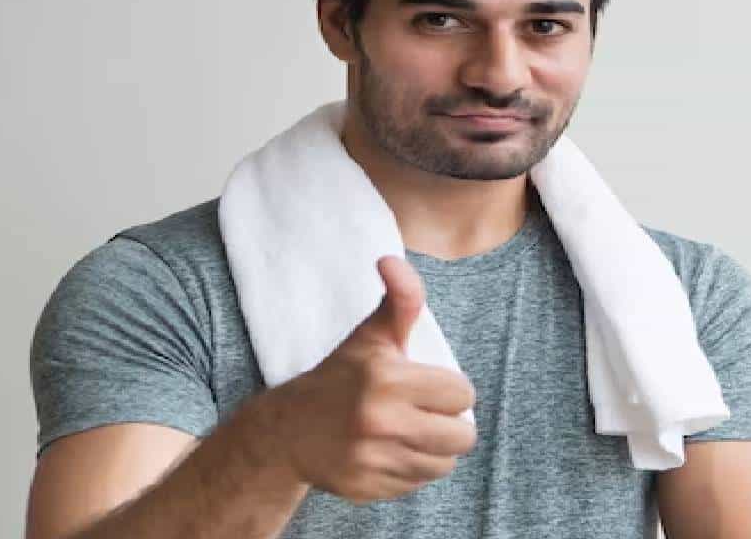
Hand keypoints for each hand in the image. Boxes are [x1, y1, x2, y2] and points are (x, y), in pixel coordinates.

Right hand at [265, 255, 477, 503]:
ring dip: (436, 449)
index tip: (430, 386)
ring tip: (412, 432)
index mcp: (387, 380)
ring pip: (445, 464)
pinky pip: (418, 484)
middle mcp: (381, 422)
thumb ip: (399, 300)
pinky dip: (412, 470)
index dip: (451, 389)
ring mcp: (373, 460)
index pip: (462, 395)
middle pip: (462, 436)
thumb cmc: (342, 377)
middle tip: (428, 413)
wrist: (288, 430)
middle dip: (452, 424)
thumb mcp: (371, 335)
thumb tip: (392, 260)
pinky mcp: (368, 489)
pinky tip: (392, 452)